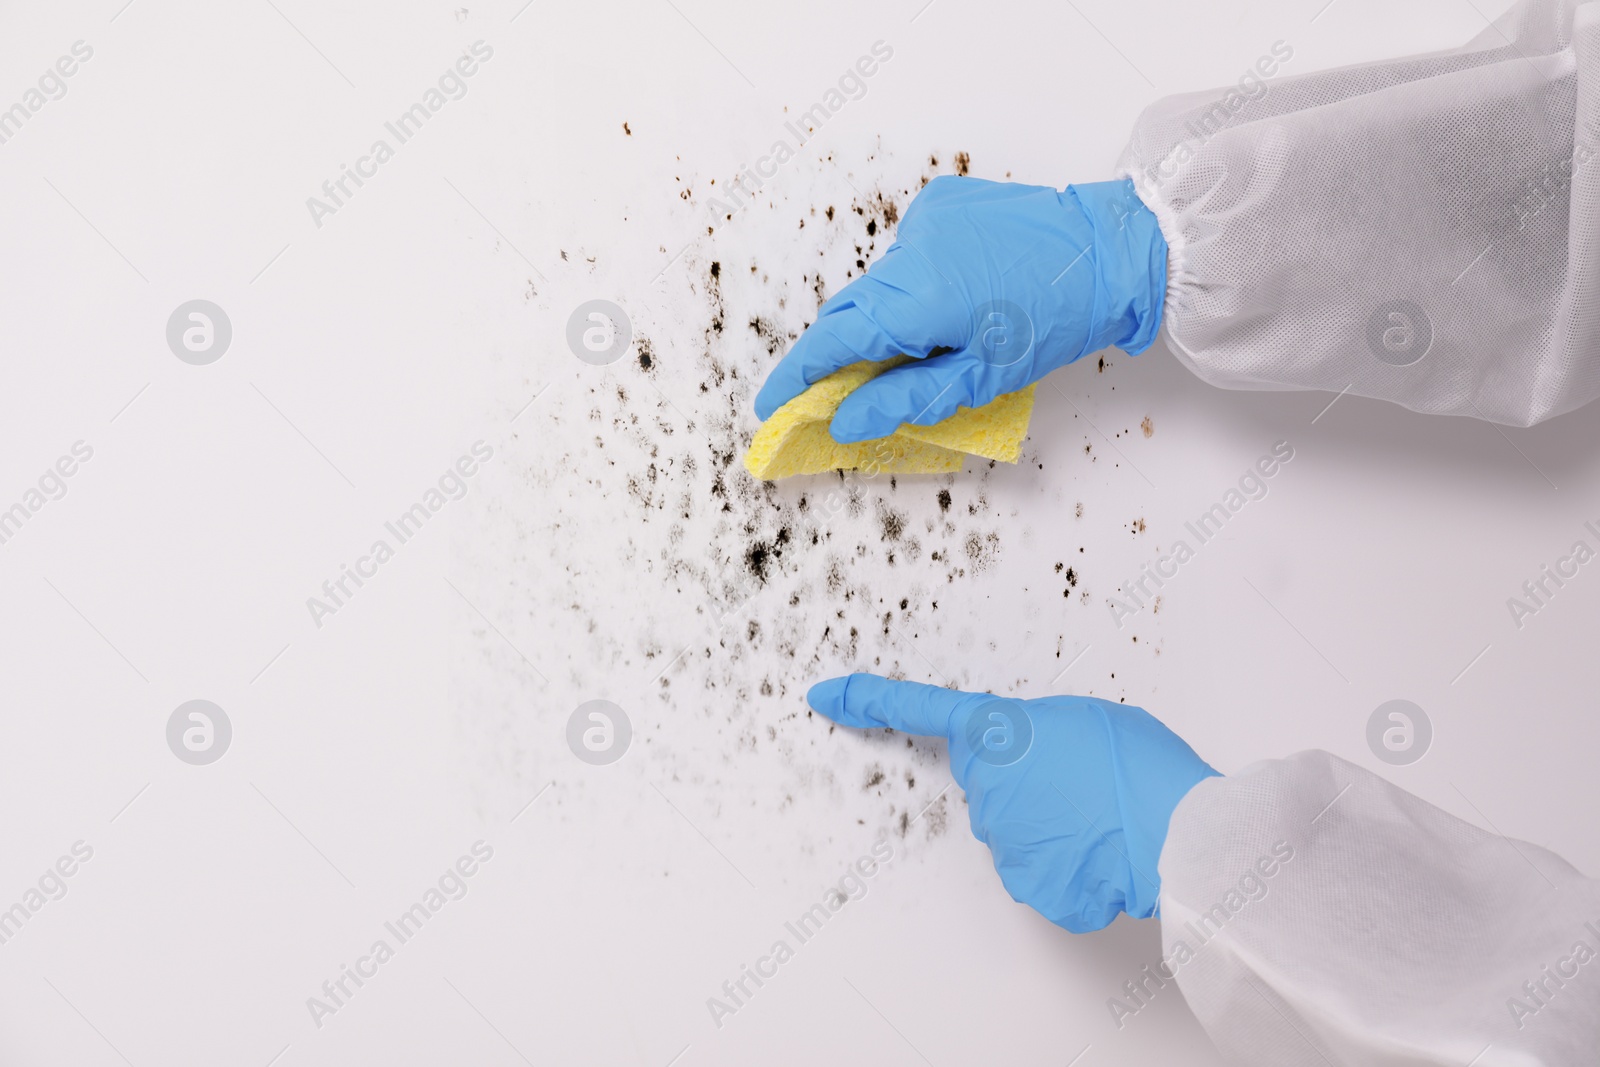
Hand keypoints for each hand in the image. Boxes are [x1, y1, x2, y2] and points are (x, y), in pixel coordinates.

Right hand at [753, 176, 1166, 442]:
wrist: (1108, 251)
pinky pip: (909, 253)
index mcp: (916, 300)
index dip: (797, 377)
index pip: (832, 342)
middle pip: (850, 311)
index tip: (771, 405)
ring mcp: (924, 220)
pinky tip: (957, 295)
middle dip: (839, 354)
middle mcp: (909, 252)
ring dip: (887, 317)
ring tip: (931, 341)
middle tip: (836, 392)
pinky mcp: (943, 203)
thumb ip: (903, 400)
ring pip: (880, 283)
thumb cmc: (1055, 320)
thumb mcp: (981, 377)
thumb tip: (845, 422)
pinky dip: (915, 281)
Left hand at [807, 674, 1217, 932]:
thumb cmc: (1142, 766)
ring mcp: (1001, 838)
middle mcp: (987, 784)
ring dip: (1048, 825)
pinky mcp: (1023, 883)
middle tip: (1080, 783)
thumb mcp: (1086, 718)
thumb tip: (1036, 761)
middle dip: (1023, 782)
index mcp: (998, 730)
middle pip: (988, 782)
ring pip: (1014, 829)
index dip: (868, 701)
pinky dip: (1066, 867)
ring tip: (1100, 819)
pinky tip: (1099, 855)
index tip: (825, 696)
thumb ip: (1040, 732)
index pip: (919, 708)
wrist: (1177, 829)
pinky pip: (1037, 870)